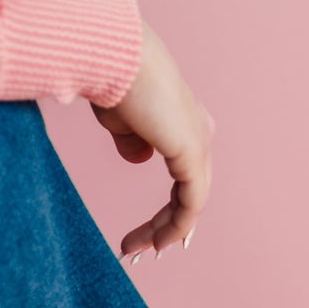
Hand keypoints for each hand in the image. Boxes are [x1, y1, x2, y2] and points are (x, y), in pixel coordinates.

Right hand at [90, 21, 214, 257]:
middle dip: (168, 222)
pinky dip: (176, 226)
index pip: (186, 168)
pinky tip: (159, 243)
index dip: (172, 202)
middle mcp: (197, 130)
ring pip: (190, 200)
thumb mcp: (119, 116)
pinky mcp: (191, 154)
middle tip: (145, 249)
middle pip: (191, 189)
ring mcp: (197, 142)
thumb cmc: (111, 77)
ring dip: (165, 229)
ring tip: (138, 251)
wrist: (115, 56)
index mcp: (183, 119)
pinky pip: (191, 202)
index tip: (152, 229)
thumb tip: (139, 157)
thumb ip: (131, 139)